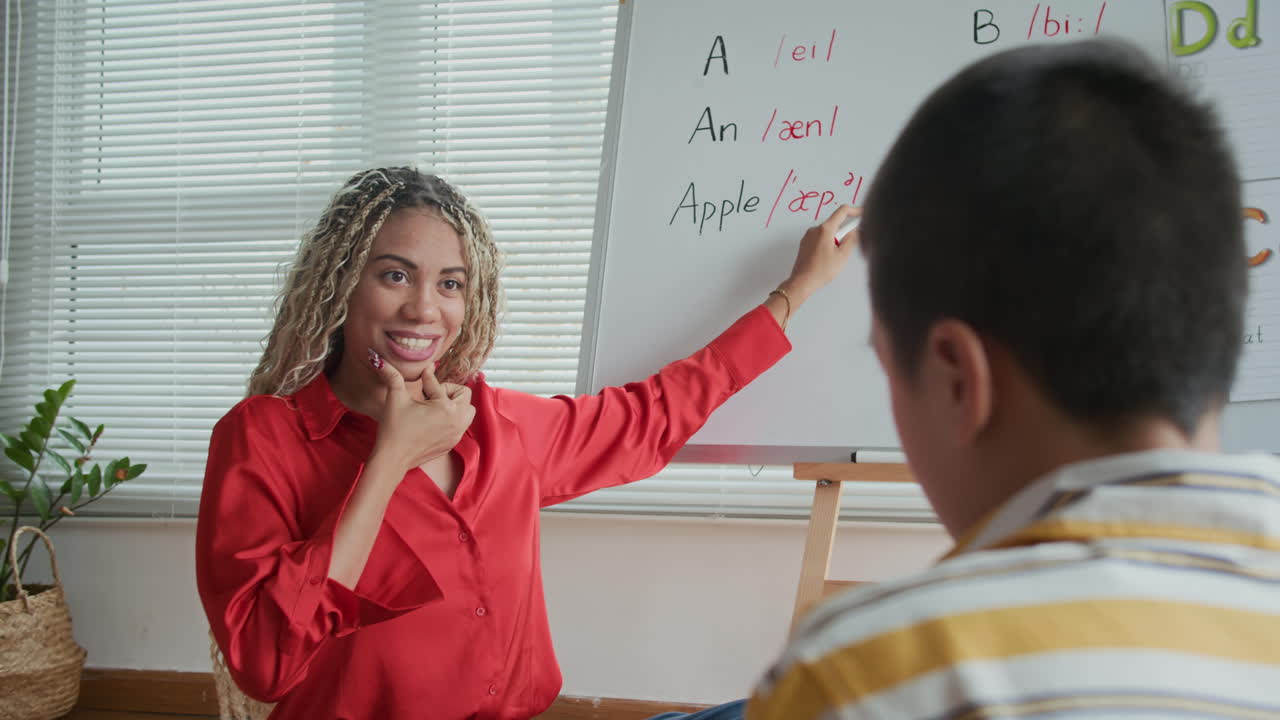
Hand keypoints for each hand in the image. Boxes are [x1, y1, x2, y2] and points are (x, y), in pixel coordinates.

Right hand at [367, 350, 474, 474]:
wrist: (392, 459)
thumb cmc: (394, 429)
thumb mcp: (395, 398)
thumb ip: (392, 376)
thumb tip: (379, 358)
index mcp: (446, 408)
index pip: (438, 384)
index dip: (426, 378)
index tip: (422, 374)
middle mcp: (457, 421)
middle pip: (464, 395)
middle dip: (448, 391)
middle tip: (430, 395)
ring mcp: (456, 434)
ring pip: (467, 411)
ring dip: (454, 405)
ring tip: (433, 407)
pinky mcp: (451, 444)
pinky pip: (460, 426)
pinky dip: (451, 419)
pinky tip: (431, 420)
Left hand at [781, 204, 859, 304]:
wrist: (802, 282)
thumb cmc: (819, 271)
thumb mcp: (843, 255)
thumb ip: (852, 239)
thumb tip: (856, 231)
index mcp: (824, 229)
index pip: (842, 211)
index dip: (855, 211)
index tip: (862, 214)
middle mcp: (814, 230)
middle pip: (835, 223)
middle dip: (844, 233)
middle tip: (846, 248)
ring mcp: (808, 236)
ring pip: (828, 232)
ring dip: (835, 240)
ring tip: (834, 257)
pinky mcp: (805, 243)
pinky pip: (820, 238)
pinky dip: (827, 244)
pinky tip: (827, 258)